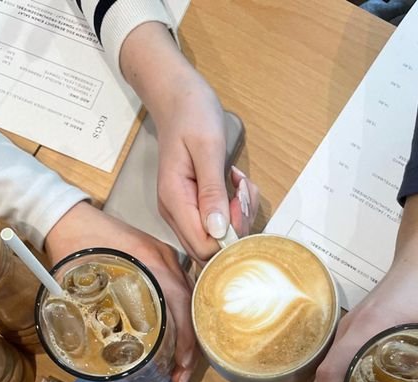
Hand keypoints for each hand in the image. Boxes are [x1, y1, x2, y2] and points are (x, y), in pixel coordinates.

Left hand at [45, 202, 195, 381]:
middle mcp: (165, 260)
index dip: (185, 340)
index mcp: (150, 262)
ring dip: (188, 334)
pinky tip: (176, 337)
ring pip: (188, 300)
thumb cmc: (73, 245)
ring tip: (179, 364)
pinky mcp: (159, 260)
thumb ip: (88, 313)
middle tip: (180, 375)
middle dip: (190, 346)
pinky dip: (181, 317)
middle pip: (191, 306)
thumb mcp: (81, 283)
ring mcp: (165, 258)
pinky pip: (179, 291)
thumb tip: (95, 350)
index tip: (180, 365)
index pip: (181, 305)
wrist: (68, 215)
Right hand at [120, 24, 258, 260]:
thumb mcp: (207, 148)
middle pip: (210, 248)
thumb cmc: (191, 114)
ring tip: (240, 183)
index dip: (228, 238)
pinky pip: (217, 222)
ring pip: (217, 237)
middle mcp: (175, 212)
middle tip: (242, 191)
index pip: (202, 247)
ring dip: (238, 215)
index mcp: (175, 200)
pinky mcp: (193, 206)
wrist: (177, 97)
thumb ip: (212, 191)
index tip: (238, 203)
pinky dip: (234, 208)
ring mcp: (183, 211)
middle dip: (236, 227)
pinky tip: (234, 184)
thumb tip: (218, 230)